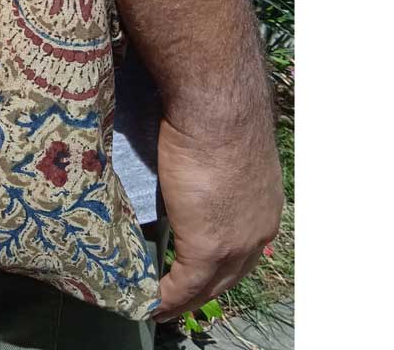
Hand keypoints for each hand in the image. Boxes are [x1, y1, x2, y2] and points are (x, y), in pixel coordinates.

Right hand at [152, 107, 283, 322]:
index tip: (197, 270)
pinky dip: (167, 297)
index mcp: (263, 206)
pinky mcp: (207, 245)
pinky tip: (151, 302)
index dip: (220, 263)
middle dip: (204, 290)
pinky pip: (185, 284)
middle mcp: (259, 231)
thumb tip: (186, 164)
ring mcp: (236, 242)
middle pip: (230, 275)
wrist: (217, 108)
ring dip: (183, 299)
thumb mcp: (221, 150)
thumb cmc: (215, 113)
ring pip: (209, 285)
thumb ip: (210, 170)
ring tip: (159, 305)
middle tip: (177, 297)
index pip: (243, 247)